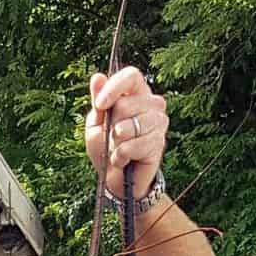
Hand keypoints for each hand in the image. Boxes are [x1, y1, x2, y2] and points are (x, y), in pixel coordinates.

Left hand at [85, 66, 167, 200]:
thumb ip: (99, 102)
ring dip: (115, 143)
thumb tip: (97, 77)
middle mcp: (152, 103)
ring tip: (117, 149)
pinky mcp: (159, 141)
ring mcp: (159, 121)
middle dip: (111, 125)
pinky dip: (121, 155)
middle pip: (125, 104)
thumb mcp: (96, 124)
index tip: (100, 105)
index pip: (131, 76)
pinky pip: (133, 145)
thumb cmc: (106, 148)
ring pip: (129, 126)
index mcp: (136, 93)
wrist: (116, 178)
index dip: (114, 88)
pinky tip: (123, 159)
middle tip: (113, 137)